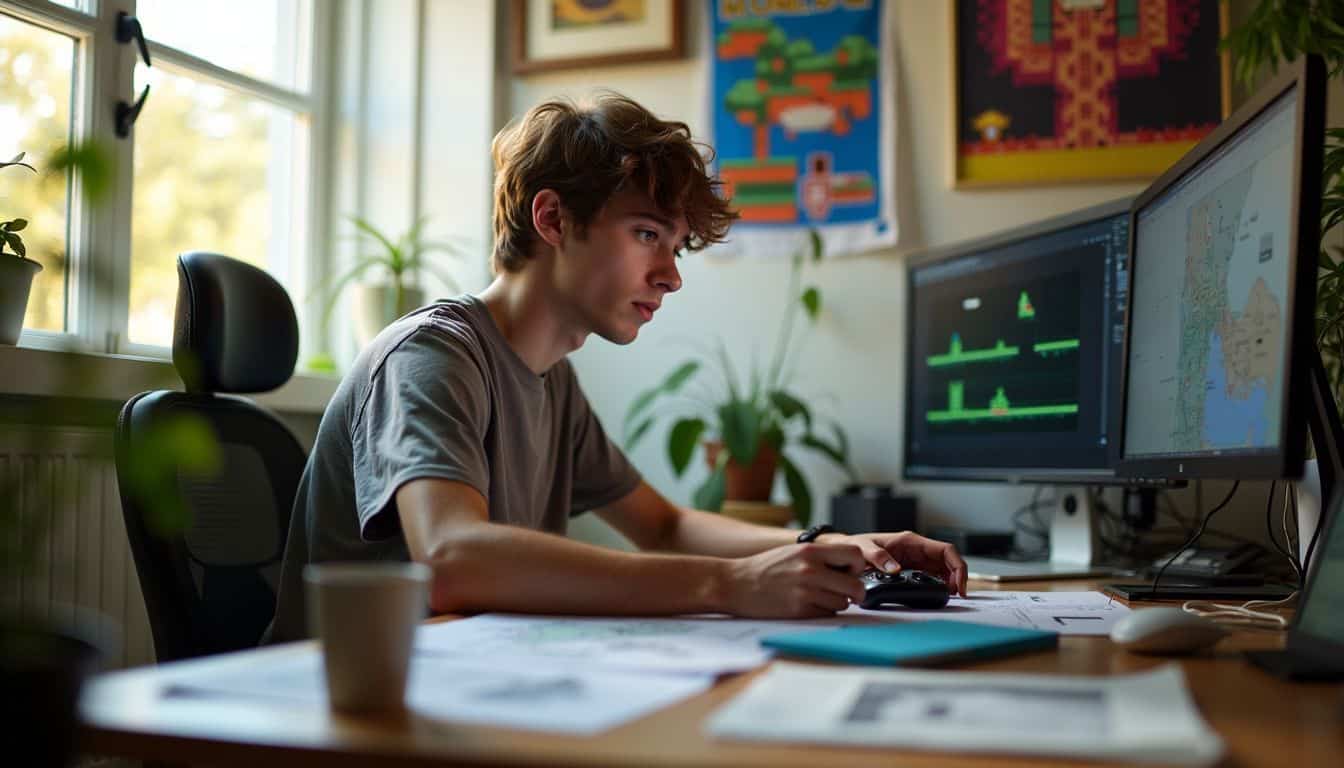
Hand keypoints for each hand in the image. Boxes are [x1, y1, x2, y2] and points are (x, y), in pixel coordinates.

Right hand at [722, 543, 866, 618]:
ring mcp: (806, 592)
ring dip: (836, 602)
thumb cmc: (764, 568)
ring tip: (819, 596)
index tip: (851, 571)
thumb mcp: (794, 552)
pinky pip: (827, 614)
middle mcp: (811, 570)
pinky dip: (823, 611)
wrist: (736, 583)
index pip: (855, 555)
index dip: (858, 566)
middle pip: (855, 585)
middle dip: (855, 591)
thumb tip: (850, 567)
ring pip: (843, 603)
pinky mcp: (800, 611)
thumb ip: (821, 557)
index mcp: (811, 551)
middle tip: (846, 592)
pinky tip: (808, 604)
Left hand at [826, 531, 967, 596]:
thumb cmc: (854, 545)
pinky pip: (931, 577)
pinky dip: (937, 586)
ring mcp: (915, 560)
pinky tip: (935, 594)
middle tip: (954, 594)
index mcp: (910, 541)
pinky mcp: (910, 570)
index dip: (957, 566)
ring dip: (948, 583)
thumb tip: (894, 568)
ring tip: (945, 596)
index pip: (945, 550)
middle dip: (956, 578)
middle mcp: (916, 550)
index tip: (958, 584)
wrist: (845, 551)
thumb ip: (878, 556)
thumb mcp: (863, 549)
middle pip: (948, 561)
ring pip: (942, 570)